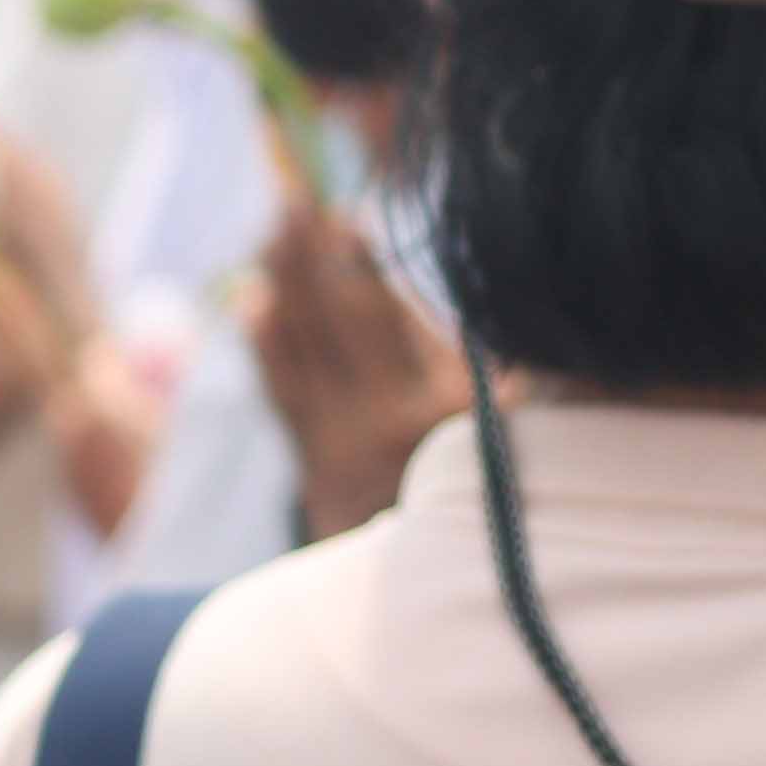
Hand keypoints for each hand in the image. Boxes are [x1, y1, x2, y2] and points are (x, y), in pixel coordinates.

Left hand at [235, 196, 461, 544]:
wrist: (449, 566)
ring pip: (300, 347)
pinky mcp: (312, 456)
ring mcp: (344, 440)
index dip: (360, 263)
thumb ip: (483, 349)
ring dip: (282, 283)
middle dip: (310, 256)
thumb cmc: (493, 464)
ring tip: (272, 229)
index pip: (393, 317)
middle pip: (337, 320)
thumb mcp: (512, 410)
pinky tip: (253, 297)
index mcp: (452, 401)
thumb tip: (446, 276)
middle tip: (291, 199)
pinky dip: (265, 341)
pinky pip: (279, 388)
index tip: (344, 215)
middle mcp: (392, 420)